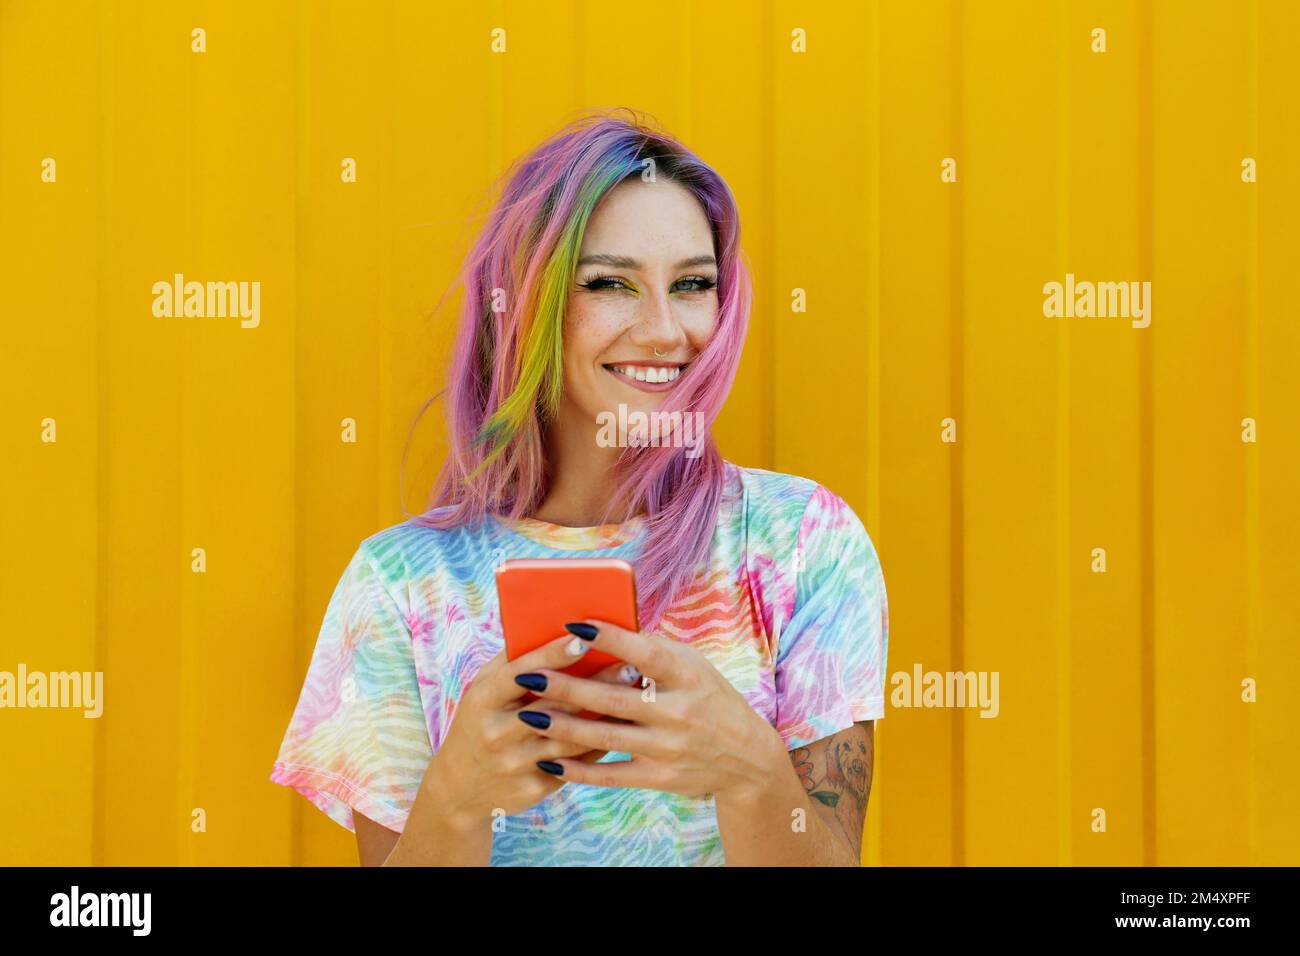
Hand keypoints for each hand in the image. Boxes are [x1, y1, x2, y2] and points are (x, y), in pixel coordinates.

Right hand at [421, 629, 640, 826]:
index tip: (584, 639)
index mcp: (482, 699)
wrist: (460, 789)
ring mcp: (514, 763)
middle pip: (554, 705)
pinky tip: (625, 728)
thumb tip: (560, 631)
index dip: (552, 654)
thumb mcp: (484, 691)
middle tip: (630, 666)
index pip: (520, 672)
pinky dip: (600, 745)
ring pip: (571, 737)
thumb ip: (515, 664)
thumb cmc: (481, 723)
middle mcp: (496, 732)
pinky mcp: (532, 788)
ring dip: (607, 716)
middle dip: (596, 684)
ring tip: (636, 696)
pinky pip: (576, 764)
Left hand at [510, 621, 787, 799]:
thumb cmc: (709, 698)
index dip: (609, 638)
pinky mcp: (660, 778)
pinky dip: (579, 771)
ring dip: (562, 727)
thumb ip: (654, 648)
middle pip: (613, 698)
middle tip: (528, 676)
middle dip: (567, 688)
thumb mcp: (694, 665)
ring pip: (605, 737)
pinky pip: (612, 775)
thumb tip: (604, 627)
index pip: (644, 653)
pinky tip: (548, 762)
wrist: (746, 758)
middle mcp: (678, 712)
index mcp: (686, 676)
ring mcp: (668, 748)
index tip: (572, 624)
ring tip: (527, 716)